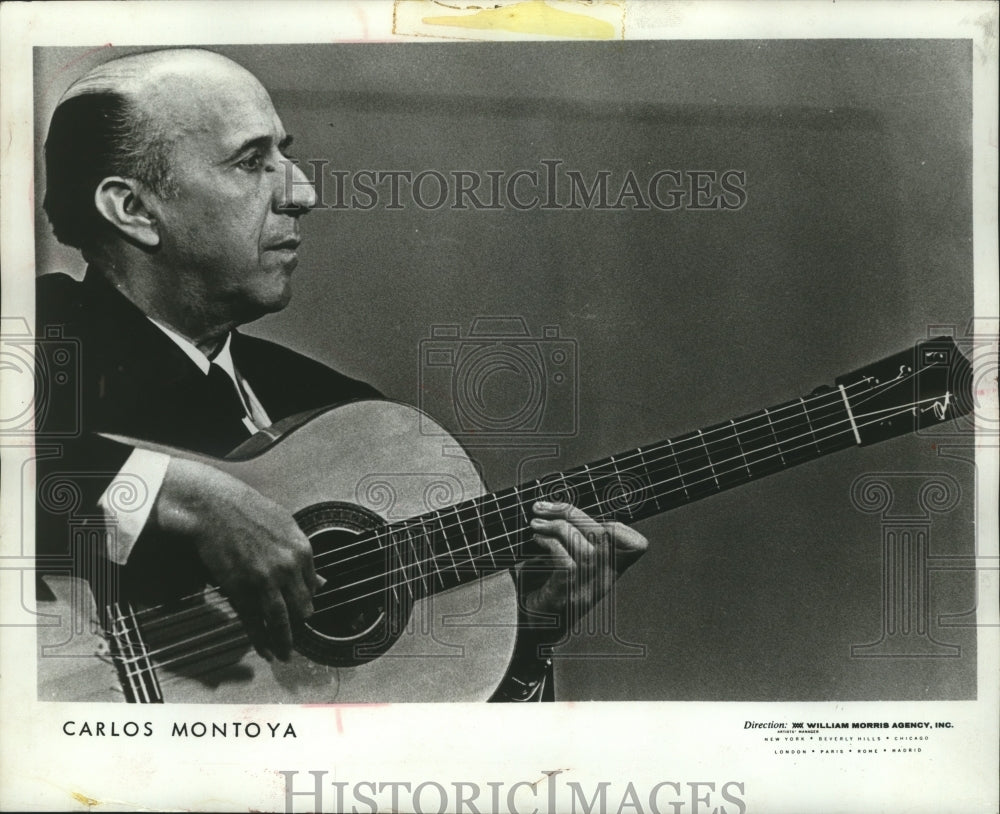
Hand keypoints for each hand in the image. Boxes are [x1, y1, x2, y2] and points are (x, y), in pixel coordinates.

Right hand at [149, 458, 320, 660]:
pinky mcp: (240, 589)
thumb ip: (301, 554)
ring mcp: (264, 581)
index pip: (312, 586)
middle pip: (302, 606)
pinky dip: (261, 639)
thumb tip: (321, 580)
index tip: (302, 608)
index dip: (306, 600)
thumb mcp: (285, 525)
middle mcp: (287, 568)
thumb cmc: (248, 510)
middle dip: (299, 622)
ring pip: (281, 620)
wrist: (213, 507)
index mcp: (302, 550)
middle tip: (296, 634)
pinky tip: (265, 650)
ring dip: (284, 641)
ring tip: (285, 654)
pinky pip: (254, 621)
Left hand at [519, 500, 647, 641]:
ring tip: (536, 524)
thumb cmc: (548, 586)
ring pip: (584, 547)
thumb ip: (577, 537)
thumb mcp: (570, 558)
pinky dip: (549, 544)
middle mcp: (604, 580)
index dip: (618, 525)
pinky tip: (537, 541)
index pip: (636, 545)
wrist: (533, 627)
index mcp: (610, 569)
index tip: (587, 516)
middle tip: (543, 507)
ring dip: (555, 526)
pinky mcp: (566, 595)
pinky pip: (566, 562)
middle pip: (604, 536)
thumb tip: (563, 506)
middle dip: (571, 512)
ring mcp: (586, 589)